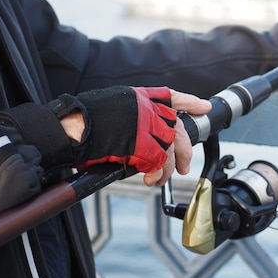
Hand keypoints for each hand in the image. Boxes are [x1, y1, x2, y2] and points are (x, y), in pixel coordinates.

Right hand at [67, 86, 210, 186]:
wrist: (73, 127)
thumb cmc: (85, 120)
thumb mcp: (115, 109)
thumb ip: (135, 118)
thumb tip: (146, 137)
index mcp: (141, 97)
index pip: (173, 97)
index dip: (190, 103)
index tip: (204, 107)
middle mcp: (149, 109)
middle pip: (178, 131)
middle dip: (183, 151)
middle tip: (184, 167)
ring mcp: (149, 126)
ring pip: (169, 151)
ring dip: (167, 169)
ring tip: (159, 180)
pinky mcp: (145, 144)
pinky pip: (158, 162)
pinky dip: (155, 174)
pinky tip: (150, 179)